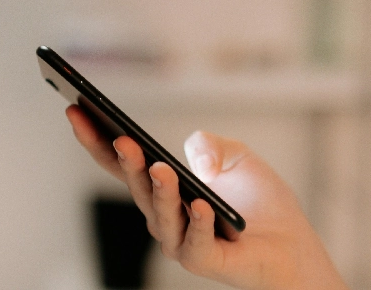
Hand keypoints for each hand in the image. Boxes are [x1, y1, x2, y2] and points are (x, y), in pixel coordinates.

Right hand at [65, 105, 346, 289]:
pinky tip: (199, 204)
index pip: (122, 163)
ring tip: (158, 166)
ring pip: (161, 216)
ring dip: (158, 191)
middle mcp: (164, 218)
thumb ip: (211, 145)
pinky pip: (195, 245)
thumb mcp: (236, 157)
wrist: (294, 246)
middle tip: (121, 137)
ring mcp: (182, 242)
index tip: (76, 110)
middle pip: (137, 187)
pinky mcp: (207, 261)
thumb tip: (193, 152)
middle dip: (127, 162)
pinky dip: (196, 225)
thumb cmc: (262, 205)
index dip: (97, 138)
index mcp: (164, 190)